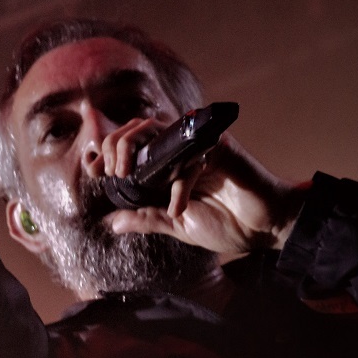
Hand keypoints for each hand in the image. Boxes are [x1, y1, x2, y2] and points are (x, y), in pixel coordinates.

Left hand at [102, 119, 308, 259]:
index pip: (131, 144)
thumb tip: (113, 222)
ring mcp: (201, 145)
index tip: (94, 170)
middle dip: (116, 147)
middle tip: (115, 175)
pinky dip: (179, 185)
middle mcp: (182, 148)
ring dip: (136, 151)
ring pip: (157, 130)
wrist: (263, 229)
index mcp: (168, 163)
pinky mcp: (220, 148)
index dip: (107, 151)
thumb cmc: (225, 223)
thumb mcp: (176, 225)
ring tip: (129, 179)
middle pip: (137, 128)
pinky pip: (189, 159)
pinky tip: (179, 208)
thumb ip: (147, 219)